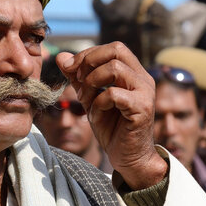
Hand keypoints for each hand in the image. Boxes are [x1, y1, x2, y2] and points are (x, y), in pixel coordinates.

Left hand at [56, 42, 167, 189]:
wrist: (128, 157)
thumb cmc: (111, 127)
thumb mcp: (89, 98)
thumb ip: (77, 78)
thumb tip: (60, 56)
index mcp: (133, 73)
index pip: (112, 48)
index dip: (88, 54)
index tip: (70, 69)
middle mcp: (143, 78)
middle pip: (116, 50)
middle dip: (89, 62)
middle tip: (77, 80)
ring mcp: (145, 93)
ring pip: (114, 69)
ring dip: (91, 83)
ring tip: (85, 100)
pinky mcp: (142, 109)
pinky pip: (114, 94)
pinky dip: (98, 103)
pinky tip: (96, 115)